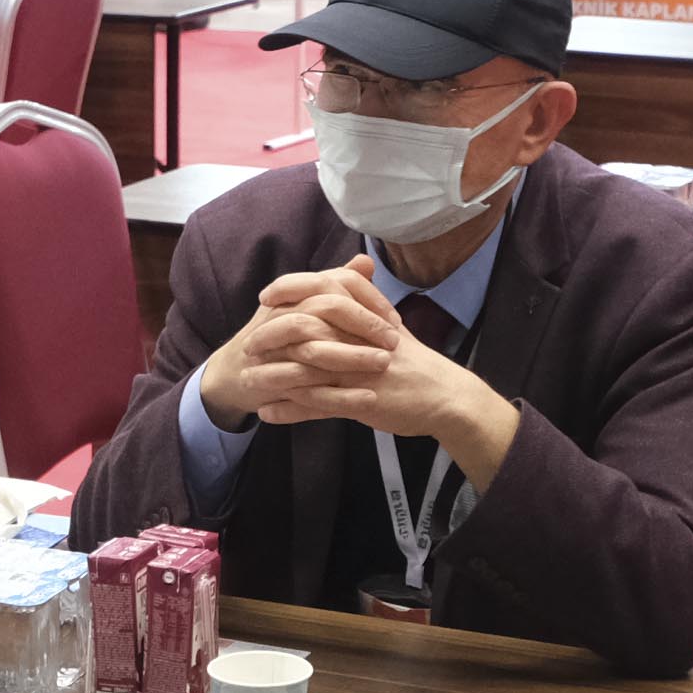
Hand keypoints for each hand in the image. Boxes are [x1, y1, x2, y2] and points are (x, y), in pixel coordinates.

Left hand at [233, 259, 524, 486]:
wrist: (445, 396)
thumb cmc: (414, 362)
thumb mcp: (388, 325)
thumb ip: (363, 302)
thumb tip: (340, 278)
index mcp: (366, 315)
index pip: (324, 288)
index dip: (290, 289)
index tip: (266, 296)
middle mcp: (360, 337)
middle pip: (307, 324)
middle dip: (272, 333)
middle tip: (249, 344)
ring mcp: (359, 369)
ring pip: (306, 367)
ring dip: (272, 375)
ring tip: (247, 381)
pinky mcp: (360, 400)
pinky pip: (317, 405)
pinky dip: (289, 410)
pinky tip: (267, 414)